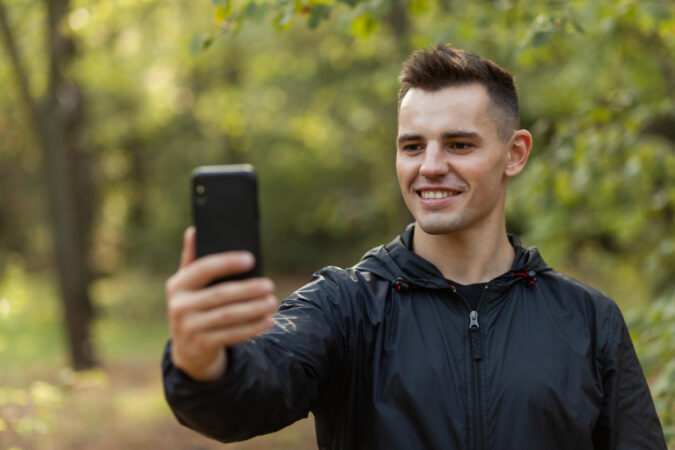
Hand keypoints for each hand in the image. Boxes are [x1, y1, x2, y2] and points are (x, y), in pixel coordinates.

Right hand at [166, 227, 277, 380]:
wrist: (188, 349)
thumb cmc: (195, 306)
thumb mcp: (189, 285)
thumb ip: (193, 259)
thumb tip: (194, 230)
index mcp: (177, 285)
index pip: (203, 268)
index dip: (228, 262)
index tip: (251, 259)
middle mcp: (179, 305)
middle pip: (220, 294)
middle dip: (248, 290)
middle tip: (270, 285)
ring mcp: (188, 328)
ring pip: (228, 316)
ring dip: (254, 309)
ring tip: (272, 302)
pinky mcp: (201, 345)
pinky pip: (231, 335)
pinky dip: (252, 328)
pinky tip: (267, 321)